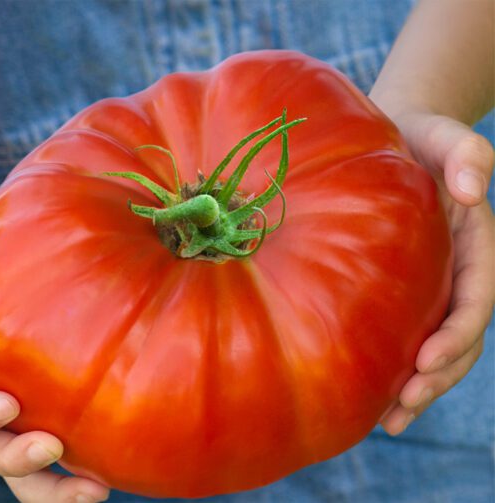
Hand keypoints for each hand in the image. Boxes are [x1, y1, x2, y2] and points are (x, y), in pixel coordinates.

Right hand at [0, 233, 109, 502]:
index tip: (6, 405)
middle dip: (13, 458)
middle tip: (49, 449)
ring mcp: (7, 415)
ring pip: (21, 468)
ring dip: (53, 486)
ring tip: (94, 491)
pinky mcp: (41, 411)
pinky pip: (56, 448)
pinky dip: (79, 466)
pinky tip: (112, 470)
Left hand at [378, 111, 494, 433]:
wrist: (392, 138)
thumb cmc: (418, 137)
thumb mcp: (444, 136)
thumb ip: (468, 155)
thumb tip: (472, 190)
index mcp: (472, 248)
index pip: (473, 303)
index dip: (456, 337)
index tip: (425, 361)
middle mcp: (453, 274)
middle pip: (456, 340)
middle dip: (434, 379)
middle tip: (399, 411)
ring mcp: (427, 285)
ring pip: (429, 347)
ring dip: (413, 388)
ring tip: (385, 421)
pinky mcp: (396, 289)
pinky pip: (399, 333)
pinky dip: (388, 365)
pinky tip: (364, 393)